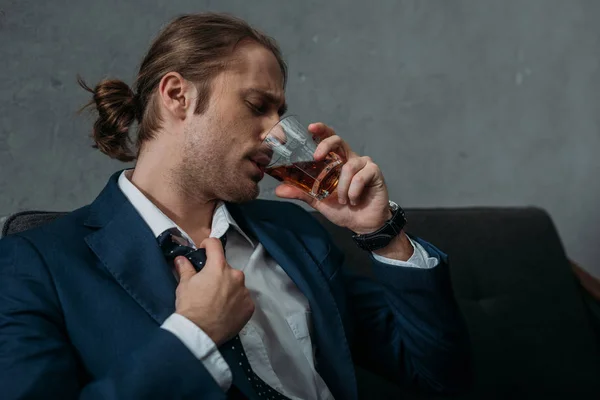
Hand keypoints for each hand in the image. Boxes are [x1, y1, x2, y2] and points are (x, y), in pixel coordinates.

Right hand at [173, 238, 253, 345]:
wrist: (198, 333)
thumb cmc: (190, 307)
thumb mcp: (184, 285)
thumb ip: (185, 268)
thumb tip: (181, 259)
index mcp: (219, 266)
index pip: (216, 245)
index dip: (208, 245)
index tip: (205, 250)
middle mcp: (235, 275)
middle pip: (227, 268)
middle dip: (218, 273)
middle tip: (208, 286)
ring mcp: (244, 291)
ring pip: (236, 284)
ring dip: (229, 288)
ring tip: (217, 301)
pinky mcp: (249, 306)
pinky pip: (243, 299)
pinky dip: (236, 302)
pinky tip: (226, 310)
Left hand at [275, 122, 390, 233]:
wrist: (362, 223)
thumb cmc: (342, 208)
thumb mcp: (318, 200)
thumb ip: (301, 192)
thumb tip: (279, 190)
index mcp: (336, 161)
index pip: (329, 139)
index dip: (321, 130)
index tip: (310, 128)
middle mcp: (350, 158)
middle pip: (339, 140)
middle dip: (326, 145)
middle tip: (316, 157)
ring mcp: (364, 164)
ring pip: (349, 166)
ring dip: (342, 187)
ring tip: (343, 200)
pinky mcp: (375, 172)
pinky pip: (361, 177)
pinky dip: (353, 191)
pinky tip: (354, 200)